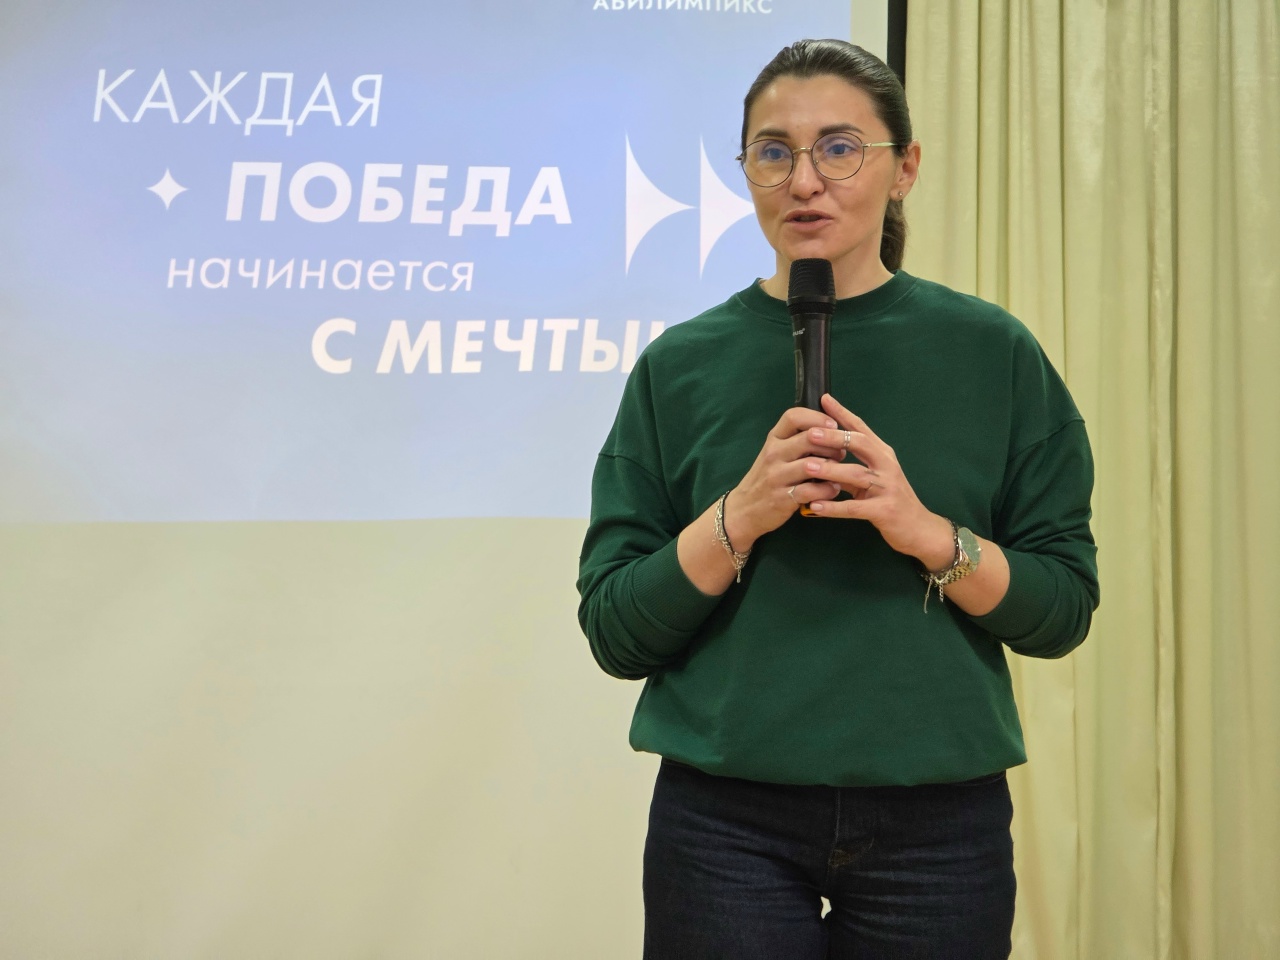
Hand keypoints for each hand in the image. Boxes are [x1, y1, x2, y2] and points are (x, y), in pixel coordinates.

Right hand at [723, 407, 843, 550]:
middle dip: (832, 444)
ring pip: (812, 464)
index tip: (832, 425)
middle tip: (841, 453)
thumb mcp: (774, 454)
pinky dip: (828, 489)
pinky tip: (832, 489)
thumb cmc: (766, 478)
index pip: (793, 416)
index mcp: (773, 439)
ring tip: (839, 471)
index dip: (817, 417)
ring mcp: (777, 476)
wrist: (744, 509)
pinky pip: (812, 490)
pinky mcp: (783, 498)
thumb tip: (829, 430)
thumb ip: (795, 441)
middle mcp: (773, 454)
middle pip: (809, 438)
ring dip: (832, 468)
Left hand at [800, 394, 953, 567]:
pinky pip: (855, 508)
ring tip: (806, 467)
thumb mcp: (872, 479)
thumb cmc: (891, 501)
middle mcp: (887, 466)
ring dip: (830, 470)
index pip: (861, 429)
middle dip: (833, 437)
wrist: (919, 529)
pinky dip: (834, 507)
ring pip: (856, 474)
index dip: (843, 414)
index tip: (824, 398)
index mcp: (883, 455)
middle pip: (860, 444)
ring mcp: (888, 488)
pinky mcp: (885, 511)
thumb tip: (821, 456)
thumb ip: (850, 467)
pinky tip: (814, 506)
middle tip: (809, 433)